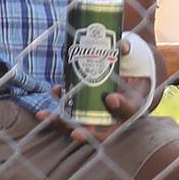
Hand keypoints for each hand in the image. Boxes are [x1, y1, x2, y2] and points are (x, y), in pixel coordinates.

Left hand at [36, 37, 156, 143]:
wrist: (125, 79)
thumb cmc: (129, 70)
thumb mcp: (132, 61)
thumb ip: (127, 51)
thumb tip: (123, 47)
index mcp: (132, 106)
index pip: (130, 110)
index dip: (121, 106)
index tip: (111, 99)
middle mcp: (116, 118)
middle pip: (103, 132)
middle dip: (88, 132)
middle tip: (76, 132)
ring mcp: (98, 118)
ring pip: (81, 128)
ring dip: (63, 126)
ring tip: (48, 117)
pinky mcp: (83, 114)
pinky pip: (70, 119)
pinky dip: (57, 117)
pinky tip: (46, 108)